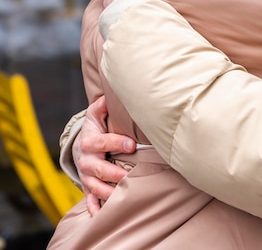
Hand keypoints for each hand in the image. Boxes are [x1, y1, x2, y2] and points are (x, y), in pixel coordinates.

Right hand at [73, 96, 135, 214]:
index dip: (117, 143)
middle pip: (99, 170)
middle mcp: (86, 161)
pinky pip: (90, 200)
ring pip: (96, 187)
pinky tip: (104, 213)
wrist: (81, 146)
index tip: (132, 145)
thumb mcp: (97, 113)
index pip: (103, 143)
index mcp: (90, 141)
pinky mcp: (88, 187)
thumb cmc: (96, 127)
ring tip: (124, 195)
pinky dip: (95, 208)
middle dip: (114, 173)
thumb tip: (110, 95)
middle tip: (128, 176)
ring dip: (109, 193)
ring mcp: (87, 176)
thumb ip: (103, 104)